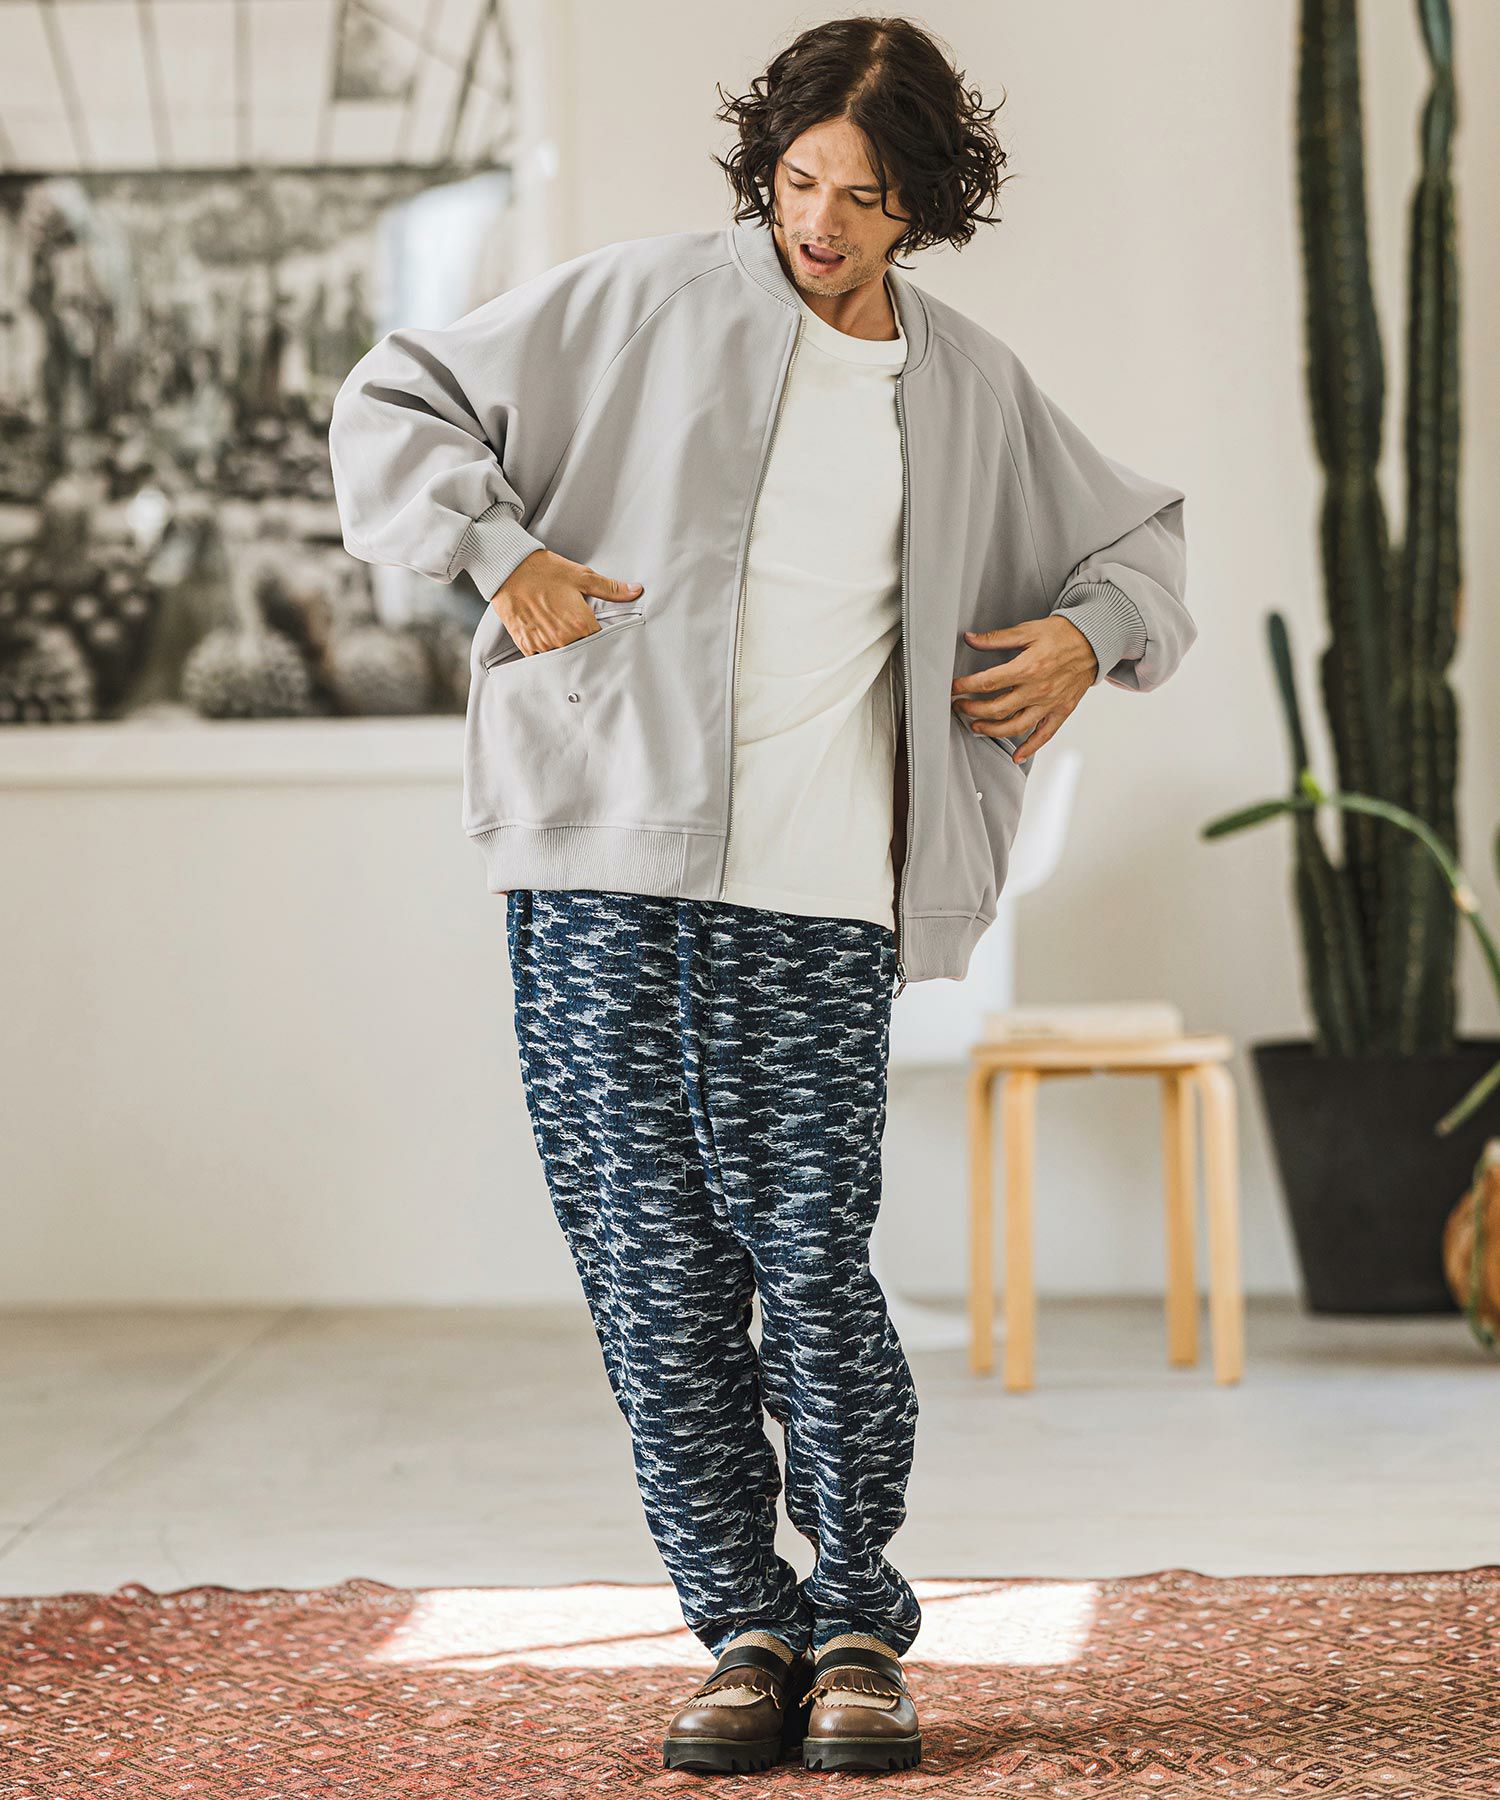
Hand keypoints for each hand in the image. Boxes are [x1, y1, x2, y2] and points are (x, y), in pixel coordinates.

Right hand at [490, 549, 643, 655]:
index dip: (604, 642)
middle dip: (586, 649)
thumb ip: (611, 589)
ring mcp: (543, 644)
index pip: (600, 644)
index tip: (604, 639)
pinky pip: (542, 659)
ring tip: (567, 644)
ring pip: (563, 659)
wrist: (509, 569)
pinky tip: (551, 646)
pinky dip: (548, 655)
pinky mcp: (526, 645)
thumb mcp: (581, 576)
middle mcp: (562, 638)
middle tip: (585, 642)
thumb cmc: (545, 571)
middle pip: (582, 654)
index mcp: (579, 624)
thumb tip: (636, 591)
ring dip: (567, 654)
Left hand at [950, 614, 1096, 761]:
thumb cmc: (1061, 634)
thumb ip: (997, 638)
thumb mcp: (1028, 630)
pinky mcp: (1061, 711)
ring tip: (976, 727)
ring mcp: (1050, 703)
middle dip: (973, 710)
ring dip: (992, 730)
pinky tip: (1016, 756)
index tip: (953, 688)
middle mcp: (1037, 690)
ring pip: (1016, 726)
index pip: (988, 683)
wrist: (1095, 641)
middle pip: (997, 709)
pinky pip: (1044, 735)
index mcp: (1027, 668)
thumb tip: (970, 639)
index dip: (966, 687)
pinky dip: (1030, 748)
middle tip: (960, 707)